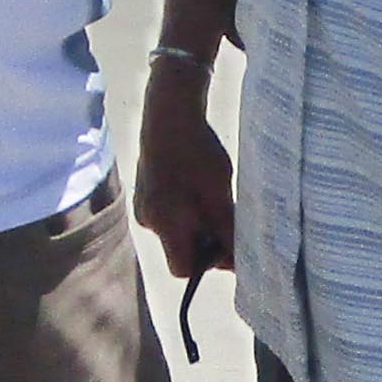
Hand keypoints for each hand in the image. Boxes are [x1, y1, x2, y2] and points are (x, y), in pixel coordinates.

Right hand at [134, 65, 235, 284]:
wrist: (170, 112)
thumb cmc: (198, 155)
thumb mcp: (219, 197)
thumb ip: (226, 234)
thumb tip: (238, 263)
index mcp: (165, 226)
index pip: (183, 269)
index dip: (207, 264)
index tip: (225, 242)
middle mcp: (148, 221)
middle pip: (180, 249)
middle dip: (205, 240)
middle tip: (225, 214)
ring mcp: (143, 204)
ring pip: (177, 229)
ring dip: (198, 221)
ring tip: (212, 193)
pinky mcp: (145, 190)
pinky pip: (169, 212)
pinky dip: (187, 206)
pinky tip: (197, 182)